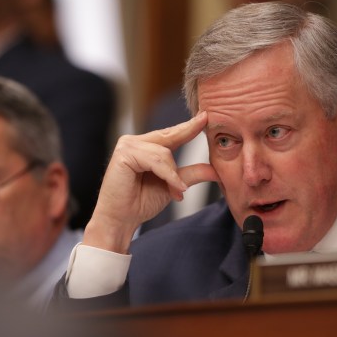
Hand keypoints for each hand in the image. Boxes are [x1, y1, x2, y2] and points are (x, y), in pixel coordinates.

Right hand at [83, 111, 218, 252]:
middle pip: (169, 136)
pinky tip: (174, 188)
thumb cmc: (141, 203)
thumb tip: (215, 170)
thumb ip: (191, 174)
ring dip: (174, 174)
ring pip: (164, 152)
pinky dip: (168, 175)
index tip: (206, 116)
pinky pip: (155, 160)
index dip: (189, 126)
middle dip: (188, 133)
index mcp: (145, 146)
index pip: (171, 133)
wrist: (121, 220)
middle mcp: (135, 142)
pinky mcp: (124, 154)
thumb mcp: (173, 185)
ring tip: (178, 192)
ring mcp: (127, 146)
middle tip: (206, 120)